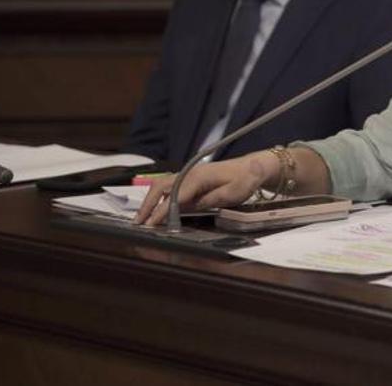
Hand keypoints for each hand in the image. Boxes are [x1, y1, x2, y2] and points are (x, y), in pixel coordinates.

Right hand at [132, 152, 275, 225]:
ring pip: (162, 186)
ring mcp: (189, 175)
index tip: (151, 224)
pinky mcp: (190, 180)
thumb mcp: (233, 192)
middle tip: (138, 224)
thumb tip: (193, 206)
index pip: (175, 195)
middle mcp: (189, 174)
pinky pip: (169, 188)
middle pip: (160, 187)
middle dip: (147, 205)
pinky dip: (158, 198)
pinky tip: (155, 211)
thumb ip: (213, 199)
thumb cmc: (245, 180)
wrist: (253, 167)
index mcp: (199, 177)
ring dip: (150, 202)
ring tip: (142, 220)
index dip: (161, 211)